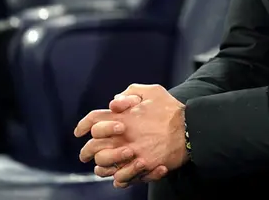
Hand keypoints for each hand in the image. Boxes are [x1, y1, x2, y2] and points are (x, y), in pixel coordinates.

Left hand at [74, 84, 188, 187]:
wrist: (190, 129)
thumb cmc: (171, 110)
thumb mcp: (153, 91)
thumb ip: (131, 91)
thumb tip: (115, 101)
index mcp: (123, 117)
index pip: (93, 120)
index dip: (83, 125)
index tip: (79, 131)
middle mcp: (123, 136)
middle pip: (93, 146)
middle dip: (86, 151)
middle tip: (85, 154)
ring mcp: (132, 153)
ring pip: (104, 164)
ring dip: (100, 166)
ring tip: (101, 167)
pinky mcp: (142, 166)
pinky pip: (121, 177)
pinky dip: (117, 178)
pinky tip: (117, 175)